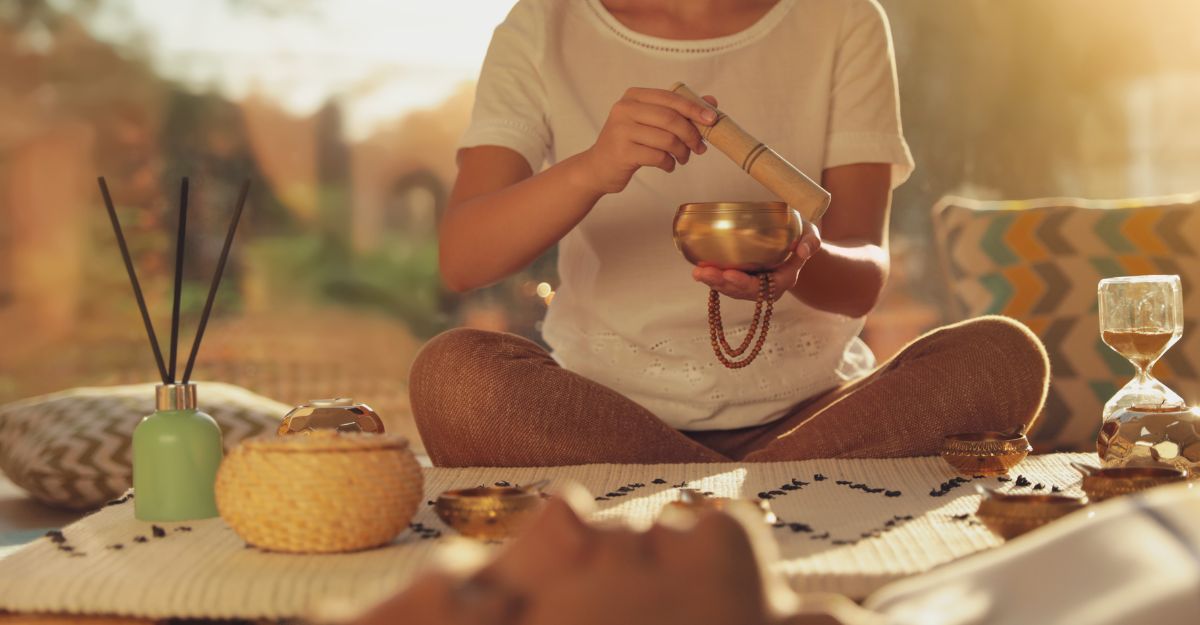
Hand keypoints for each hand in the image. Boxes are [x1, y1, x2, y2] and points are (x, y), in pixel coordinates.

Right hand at [578, 87, 718, 194]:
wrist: (598, 167)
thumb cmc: (629, 142)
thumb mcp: (650, 122)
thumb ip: (678, 110)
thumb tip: (711, 101)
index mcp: (633, 96)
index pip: (671, 98)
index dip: (695, 108)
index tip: (712, 120)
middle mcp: (625, 109)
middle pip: (671, 119)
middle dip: (691, 134)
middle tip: (699, 148)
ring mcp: (621, 130)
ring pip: (667, 139)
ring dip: (682, 152)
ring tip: (682, 158)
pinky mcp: (622, 152)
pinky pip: (658, 157)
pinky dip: (669, 163)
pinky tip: (668, 165)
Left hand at [692, 221, 821, 300]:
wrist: (796, 243)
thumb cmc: (802, 237)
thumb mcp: (810, 235)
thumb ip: (810, 242)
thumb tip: (803, 248)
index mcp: (784, 280)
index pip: (763, 287)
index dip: (744, 283)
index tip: (729, 274)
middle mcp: (767, 288)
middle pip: (741, 291)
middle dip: (721, 283)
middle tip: (703, 273)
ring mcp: (753, 286)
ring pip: (731, 289)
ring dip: (713, 282)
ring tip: (697, 272)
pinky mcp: (743, 279)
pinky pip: (727, 283)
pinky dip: (713, 278)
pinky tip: (699, 269)